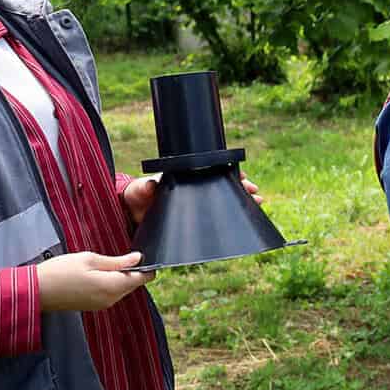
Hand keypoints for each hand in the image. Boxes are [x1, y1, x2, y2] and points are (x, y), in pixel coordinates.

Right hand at [37, 251, 153, 312]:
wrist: (37, 291)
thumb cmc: (61, 271)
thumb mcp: (90, 259)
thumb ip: (117, 261)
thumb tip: (138, 258)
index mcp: (113, 287)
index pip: (142, 279)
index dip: (146, 267)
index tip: (143, 256)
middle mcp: (111, 300)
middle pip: (132, 285)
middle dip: (132, 271)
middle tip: (120, 256)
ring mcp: (102, 305)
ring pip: (121, 289)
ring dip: (120, 277)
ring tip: (104, 264)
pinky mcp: (94, 306)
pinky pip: (110, 294)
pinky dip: (110, 284)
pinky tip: (97, 274)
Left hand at [121, 174, 262, 226]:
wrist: (132, 214)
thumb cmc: (136, 198)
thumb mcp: (138, 192)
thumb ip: (143, 189)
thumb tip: (150, 185)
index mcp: (184, 177)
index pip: (211, 170)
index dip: (228, 172)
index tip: (241, 176)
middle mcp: (193, 188)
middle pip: (222, 184)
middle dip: (241, 187)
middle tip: (254, 192)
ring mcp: (195, 203)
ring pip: (223, 199)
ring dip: (240, 201)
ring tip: (257, 202)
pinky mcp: (195, 218)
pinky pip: (216, 215)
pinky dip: (232, 215)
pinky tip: (243, 219)